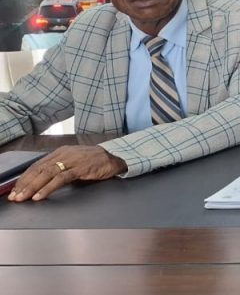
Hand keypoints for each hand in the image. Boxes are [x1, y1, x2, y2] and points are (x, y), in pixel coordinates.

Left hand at [8, 145, 126, 202]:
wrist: (115, 158)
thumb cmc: (95, 161)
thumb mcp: (74, 161)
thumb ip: (60, 167)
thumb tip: (43, 180)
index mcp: (60, 152)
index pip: (37, 166)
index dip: (24, 178)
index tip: (15, 190)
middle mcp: (63, 154)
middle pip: (38, 170)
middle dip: (24, 184)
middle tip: (15, 196)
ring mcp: (71, 160)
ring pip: (46, 174)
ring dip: (32, 187)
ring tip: (23, 198)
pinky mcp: (80, 168)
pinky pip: (60, 179)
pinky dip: (48, 188)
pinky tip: (40, 196)